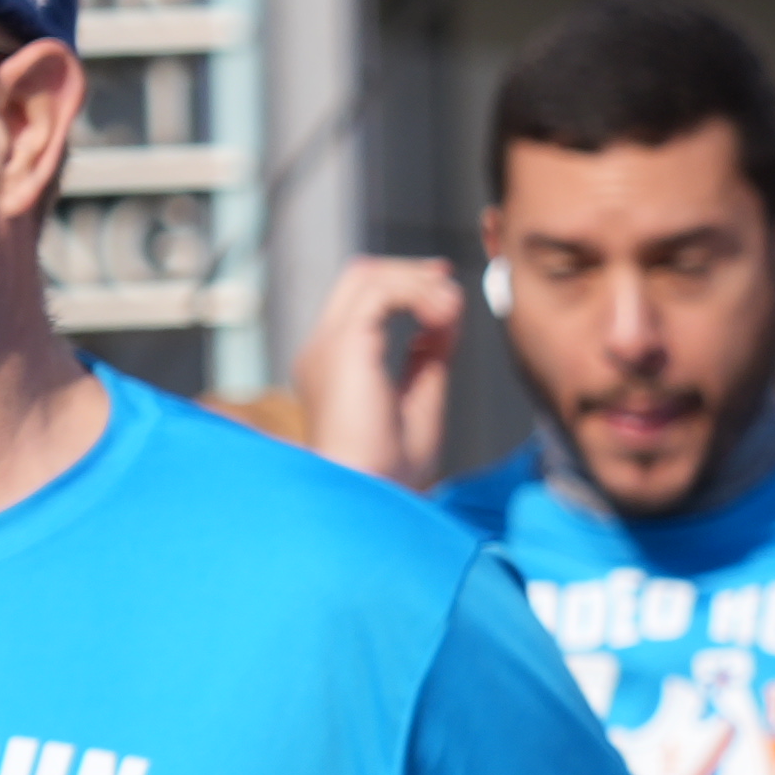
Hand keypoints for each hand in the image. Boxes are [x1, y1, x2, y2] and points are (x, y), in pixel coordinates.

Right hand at [296, 256, 465, 483]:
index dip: (405, 285)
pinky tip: (443, 317)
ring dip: (420, 283)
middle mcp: (322, 351)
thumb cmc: (390, 474)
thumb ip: (429, 361)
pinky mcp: (344, 345)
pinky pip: (381, 291)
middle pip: (360, 278)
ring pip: (370, 277)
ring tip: (452, 310)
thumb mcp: (419, 405)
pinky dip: (418, 294)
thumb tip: (446, 319)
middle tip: (451, 288)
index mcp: (334, 367)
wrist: (368, 501)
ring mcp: (328, 346)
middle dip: (411, 273)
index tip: (446, 292)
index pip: (362, 303)